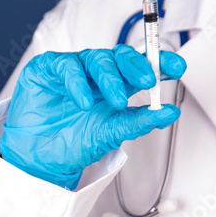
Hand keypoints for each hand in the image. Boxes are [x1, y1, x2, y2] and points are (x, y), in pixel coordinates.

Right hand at [0, 44, 185, 189]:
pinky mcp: (47, 69)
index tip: (177, 68)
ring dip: (110, 77)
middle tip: (147, 81)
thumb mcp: (112, 133)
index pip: (140, 67)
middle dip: (137, 66)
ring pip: (96, 58)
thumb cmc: (73, 143)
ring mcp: (71, 70)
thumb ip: (139, 121)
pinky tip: (84, 100)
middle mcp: (95, 74)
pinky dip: (77, 81)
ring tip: (116, 100)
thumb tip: (170, 112)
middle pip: (120, 57)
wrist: (39, 159)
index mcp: (115, 85)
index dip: (159, 62)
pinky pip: (65, 65)